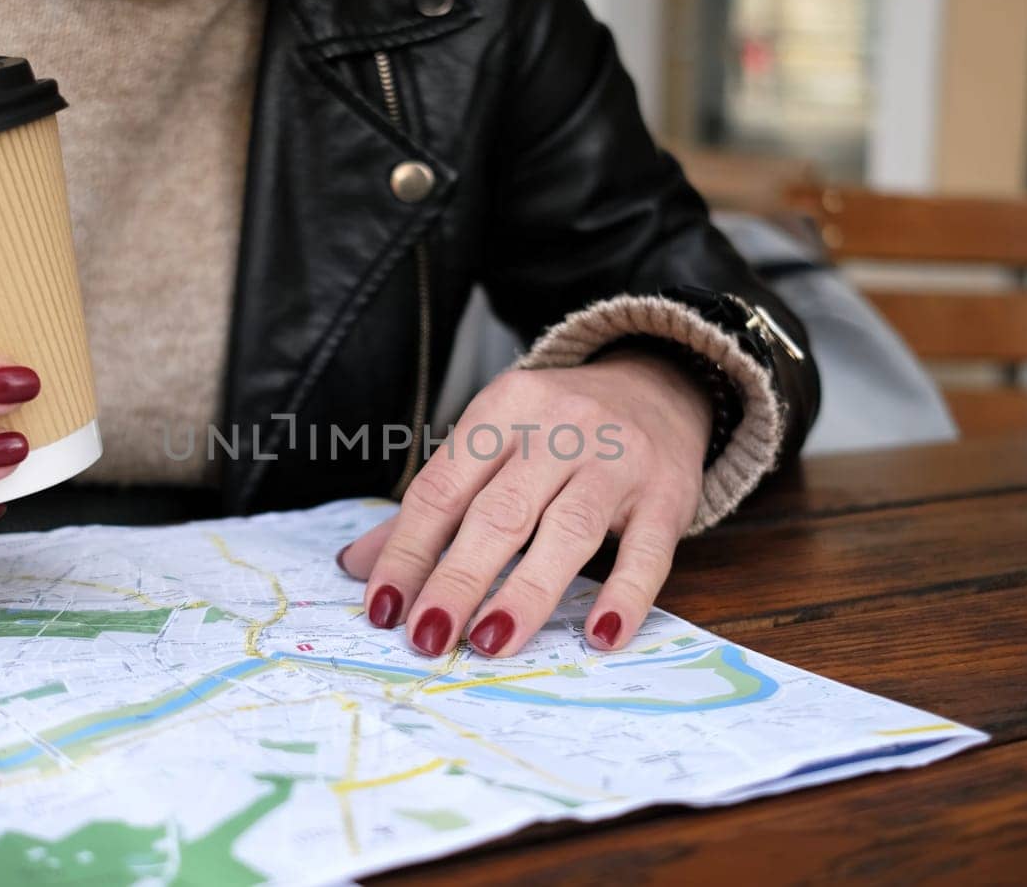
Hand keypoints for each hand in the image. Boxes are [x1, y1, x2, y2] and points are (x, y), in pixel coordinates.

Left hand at [339, 350, 709, 656]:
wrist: (659, 385)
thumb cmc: (558, 428)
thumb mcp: (492, 443)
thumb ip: (433, 504)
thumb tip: (359, 567)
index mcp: (503, 409)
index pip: (442, 488)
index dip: (408, 550)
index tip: (383, 607)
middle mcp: (560, 428)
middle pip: (499, 512)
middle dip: (457, 579)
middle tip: (428, 637)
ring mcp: (618, 460)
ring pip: (567, 530)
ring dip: (525, 592)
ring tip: (489, 642)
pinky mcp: (668, 494)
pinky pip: (647, 552)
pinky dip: (625, 595)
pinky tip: (601, 635)